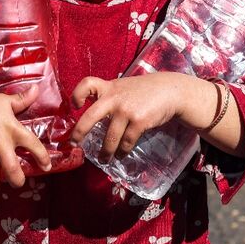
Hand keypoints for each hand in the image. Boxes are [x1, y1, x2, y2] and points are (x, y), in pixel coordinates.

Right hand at [0, 83, 51, 190]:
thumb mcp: (4, 101)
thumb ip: (22, 99)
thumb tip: (36, 89)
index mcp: (13, 129)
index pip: (34, 145)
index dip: (42, 158)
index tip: (47, 167)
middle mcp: (2, 143)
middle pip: (14, 171)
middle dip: (17, 181)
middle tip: (16, 183)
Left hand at [69, 73, 188, 162]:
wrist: (170, 91)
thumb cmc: (144, 90)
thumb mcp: (123, 87)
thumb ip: (109, 96)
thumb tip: (94, 118)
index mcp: (109, 87)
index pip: (87, 84)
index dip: (77, 94)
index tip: (75, 106)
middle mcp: (114, 98)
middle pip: (90, 116)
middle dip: (80, 133)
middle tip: (74, 144)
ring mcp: (126, 110)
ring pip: (110, 138)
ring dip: (105, 152)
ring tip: (104, 159)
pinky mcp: (139, 121)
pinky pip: (126, 142)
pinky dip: (122, 151)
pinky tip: (121, 155)